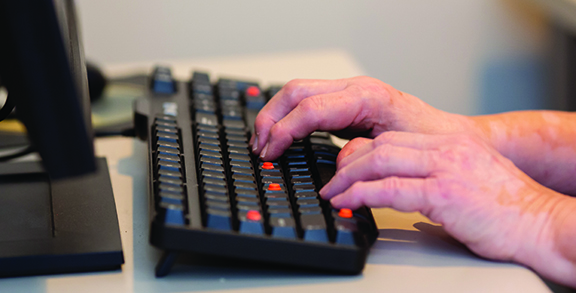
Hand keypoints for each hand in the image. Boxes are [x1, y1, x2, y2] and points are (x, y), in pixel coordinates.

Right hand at [251, 77, 466, 160]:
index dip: (284, 130)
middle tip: (259, 146)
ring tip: (263, 141)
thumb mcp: (396, 151)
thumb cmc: (432, 142)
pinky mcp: (347, 104)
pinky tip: (283, 135)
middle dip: (271, 118)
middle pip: (296, 91)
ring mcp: (350, 93)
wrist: (453, 136)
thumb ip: (360, 157)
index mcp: (366, 97)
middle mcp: (355, 89)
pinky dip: (289, 117)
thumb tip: (332, 169)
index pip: (310, 107)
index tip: (269, 152)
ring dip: (276, 115)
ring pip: (298, 92)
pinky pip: (308, 102)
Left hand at [320, 131, 575, 281]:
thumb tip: (400, 191)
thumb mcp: (468, 179)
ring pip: (380, 161)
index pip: (392, 139)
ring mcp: (446, 168)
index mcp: (451, 144)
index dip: (361, 153)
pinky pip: (391, 189)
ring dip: (349, 178)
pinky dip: (363, 194)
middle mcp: (446, 149)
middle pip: (380, 146)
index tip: (346, 169)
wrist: (542, 224)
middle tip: (332, 181)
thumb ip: (435, 176)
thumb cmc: (509, 210)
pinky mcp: (445, 193)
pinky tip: (350, 202)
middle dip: (349, 164)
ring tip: (333, 194)